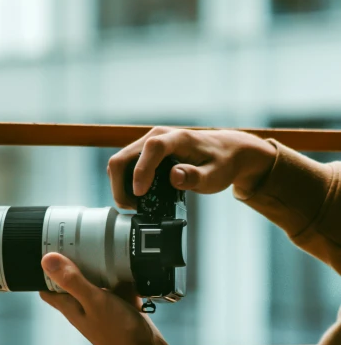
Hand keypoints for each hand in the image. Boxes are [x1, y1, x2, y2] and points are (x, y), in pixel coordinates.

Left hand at [40, 253, 171, 344]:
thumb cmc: (117, 334)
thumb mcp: (93, 301)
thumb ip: (72, 281)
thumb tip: (47, 260)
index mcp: (71, 306)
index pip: (48, 288)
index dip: (45, 270)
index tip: (48, 250)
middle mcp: (84, 306)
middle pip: (73, 281)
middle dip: (74, 262)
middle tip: (77, 240)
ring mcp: (103, 307)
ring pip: (97, 282)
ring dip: (100, 267)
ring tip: (102, 244)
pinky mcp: (122, 308)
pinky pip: (120, 288)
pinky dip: (123, 277)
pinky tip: (127, 265)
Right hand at [107, 127, 276, 206]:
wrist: (225, 151)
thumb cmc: (221, 163)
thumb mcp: (215, 175)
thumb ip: (195, 177)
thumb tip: (174, 177)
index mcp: (176, 139)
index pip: (151, 150)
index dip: (141, 172)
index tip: (140, 195)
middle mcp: (157, 136)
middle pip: (122, 158)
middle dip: (120, 187)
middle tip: (134, 208)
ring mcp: (148, 143)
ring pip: (119, 163)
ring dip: (120, 186)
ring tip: (137, 205)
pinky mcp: (145, 152)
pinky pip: (125, 166)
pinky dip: (125, 183)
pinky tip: (138, 196)